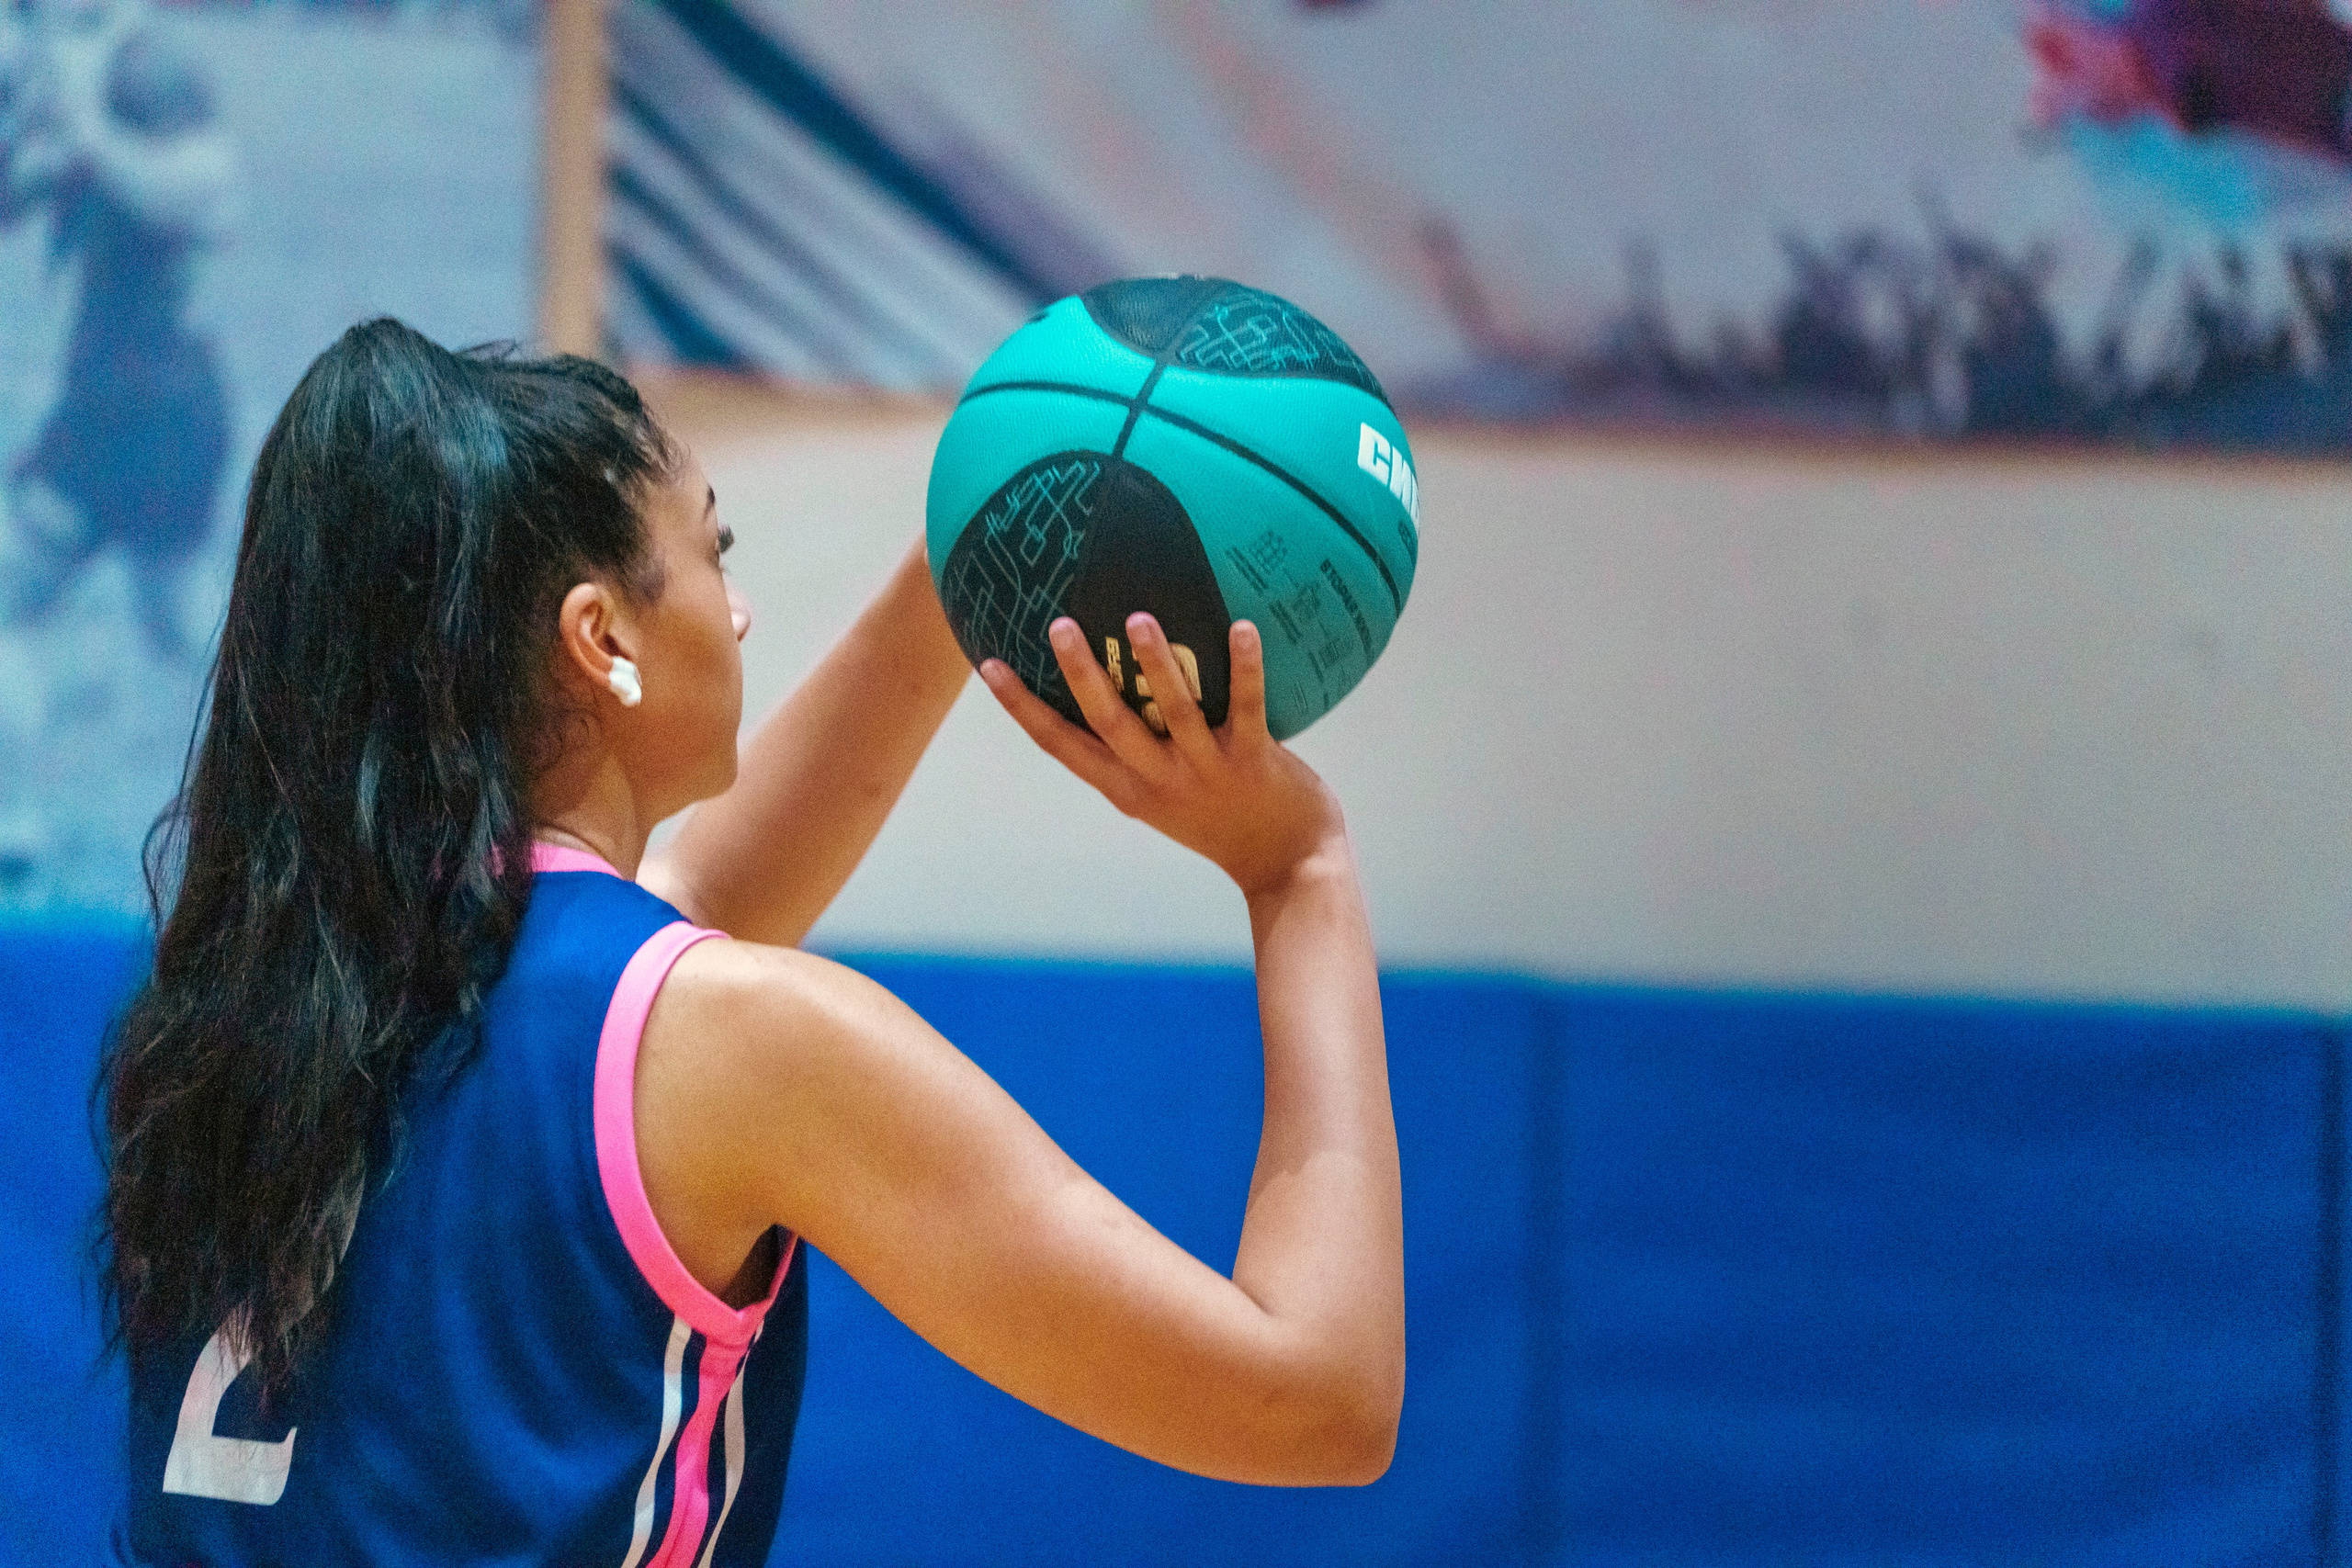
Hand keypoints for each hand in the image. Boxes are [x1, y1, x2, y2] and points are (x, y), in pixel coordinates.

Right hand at [982, 613, 1343, 898]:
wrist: (1286, 866)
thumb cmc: (1222, 819)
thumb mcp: (1163, 794)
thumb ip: (1139, 749)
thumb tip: (1113, 681)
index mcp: (1127, 787)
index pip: (1060, 745)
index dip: (1021, 707)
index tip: (988, 666)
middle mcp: (1158, 780)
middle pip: (1108, 723)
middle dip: (1081, 675)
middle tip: (1059, 625)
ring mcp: (1205, 770)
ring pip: (1173, 711)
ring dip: (1155, 664)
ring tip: (1138, 618)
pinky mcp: (1253, 760)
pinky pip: (1247, 705)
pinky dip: (1245, 665)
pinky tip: (1243, 626)